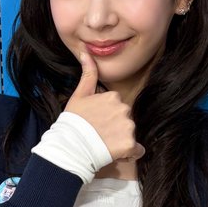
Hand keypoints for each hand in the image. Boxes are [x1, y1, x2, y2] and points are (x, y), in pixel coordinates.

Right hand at [64, 49, 145, 164]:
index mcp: (114, 97)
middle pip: (125, 120)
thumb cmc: (73, 121)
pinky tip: (116, 154)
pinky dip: (130, 153)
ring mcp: (128, 127)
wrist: (71, 145)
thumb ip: (87, 73)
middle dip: (116, 128)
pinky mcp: (130, 144)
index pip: (116, 107)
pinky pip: (137, 150)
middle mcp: (124, 109)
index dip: (107, 117)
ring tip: (104, 145)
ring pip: (130, 134)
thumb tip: (85, 52)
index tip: (96, 123)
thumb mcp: (79, 94)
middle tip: (99, 135)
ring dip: (121, 140)